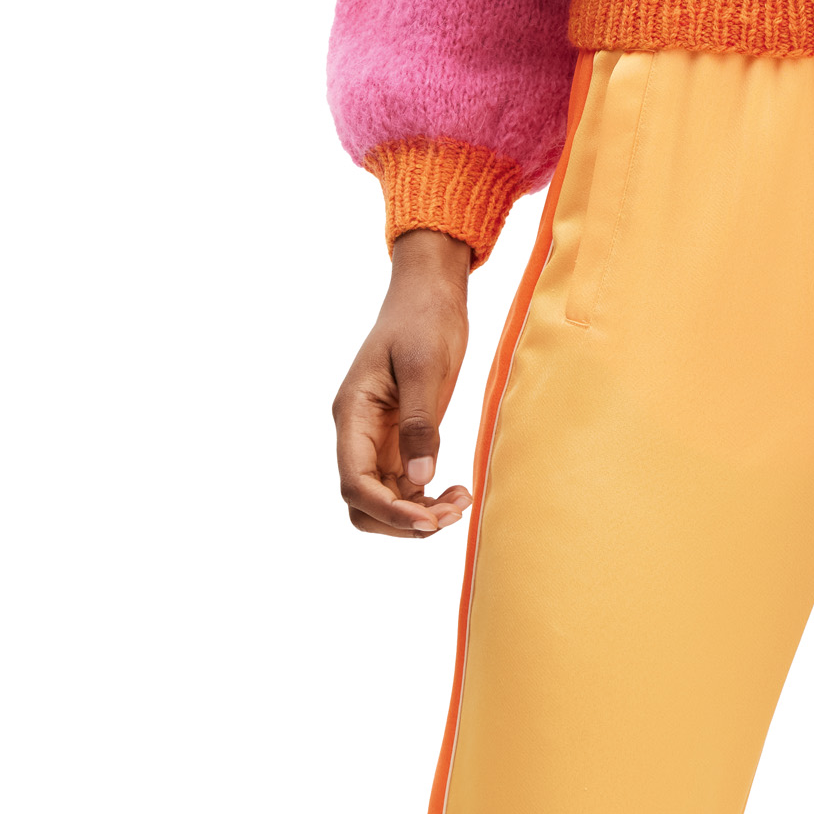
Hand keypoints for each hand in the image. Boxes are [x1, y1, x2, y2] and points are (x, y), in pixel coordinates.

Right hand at [332, 228, 476, 536]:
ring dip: (419, 513)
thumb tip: (421, 479)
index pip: (354, 482)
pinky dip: (428, 498)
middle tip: (451, 515)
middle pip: (363, 502)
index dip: (387, 510)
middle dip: (402, 520)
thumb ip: (420, 425)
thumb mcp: (424, 368)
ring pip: (386, 499)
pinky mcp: (401, 438)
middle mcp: (359, 434)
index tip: (428, 520)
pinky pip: (406, 485)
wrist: (430, 293)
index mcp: (352, 415)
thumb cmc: (423, 320)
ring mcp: (379, 439)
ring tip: (461, 504)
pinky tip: (457, 492)